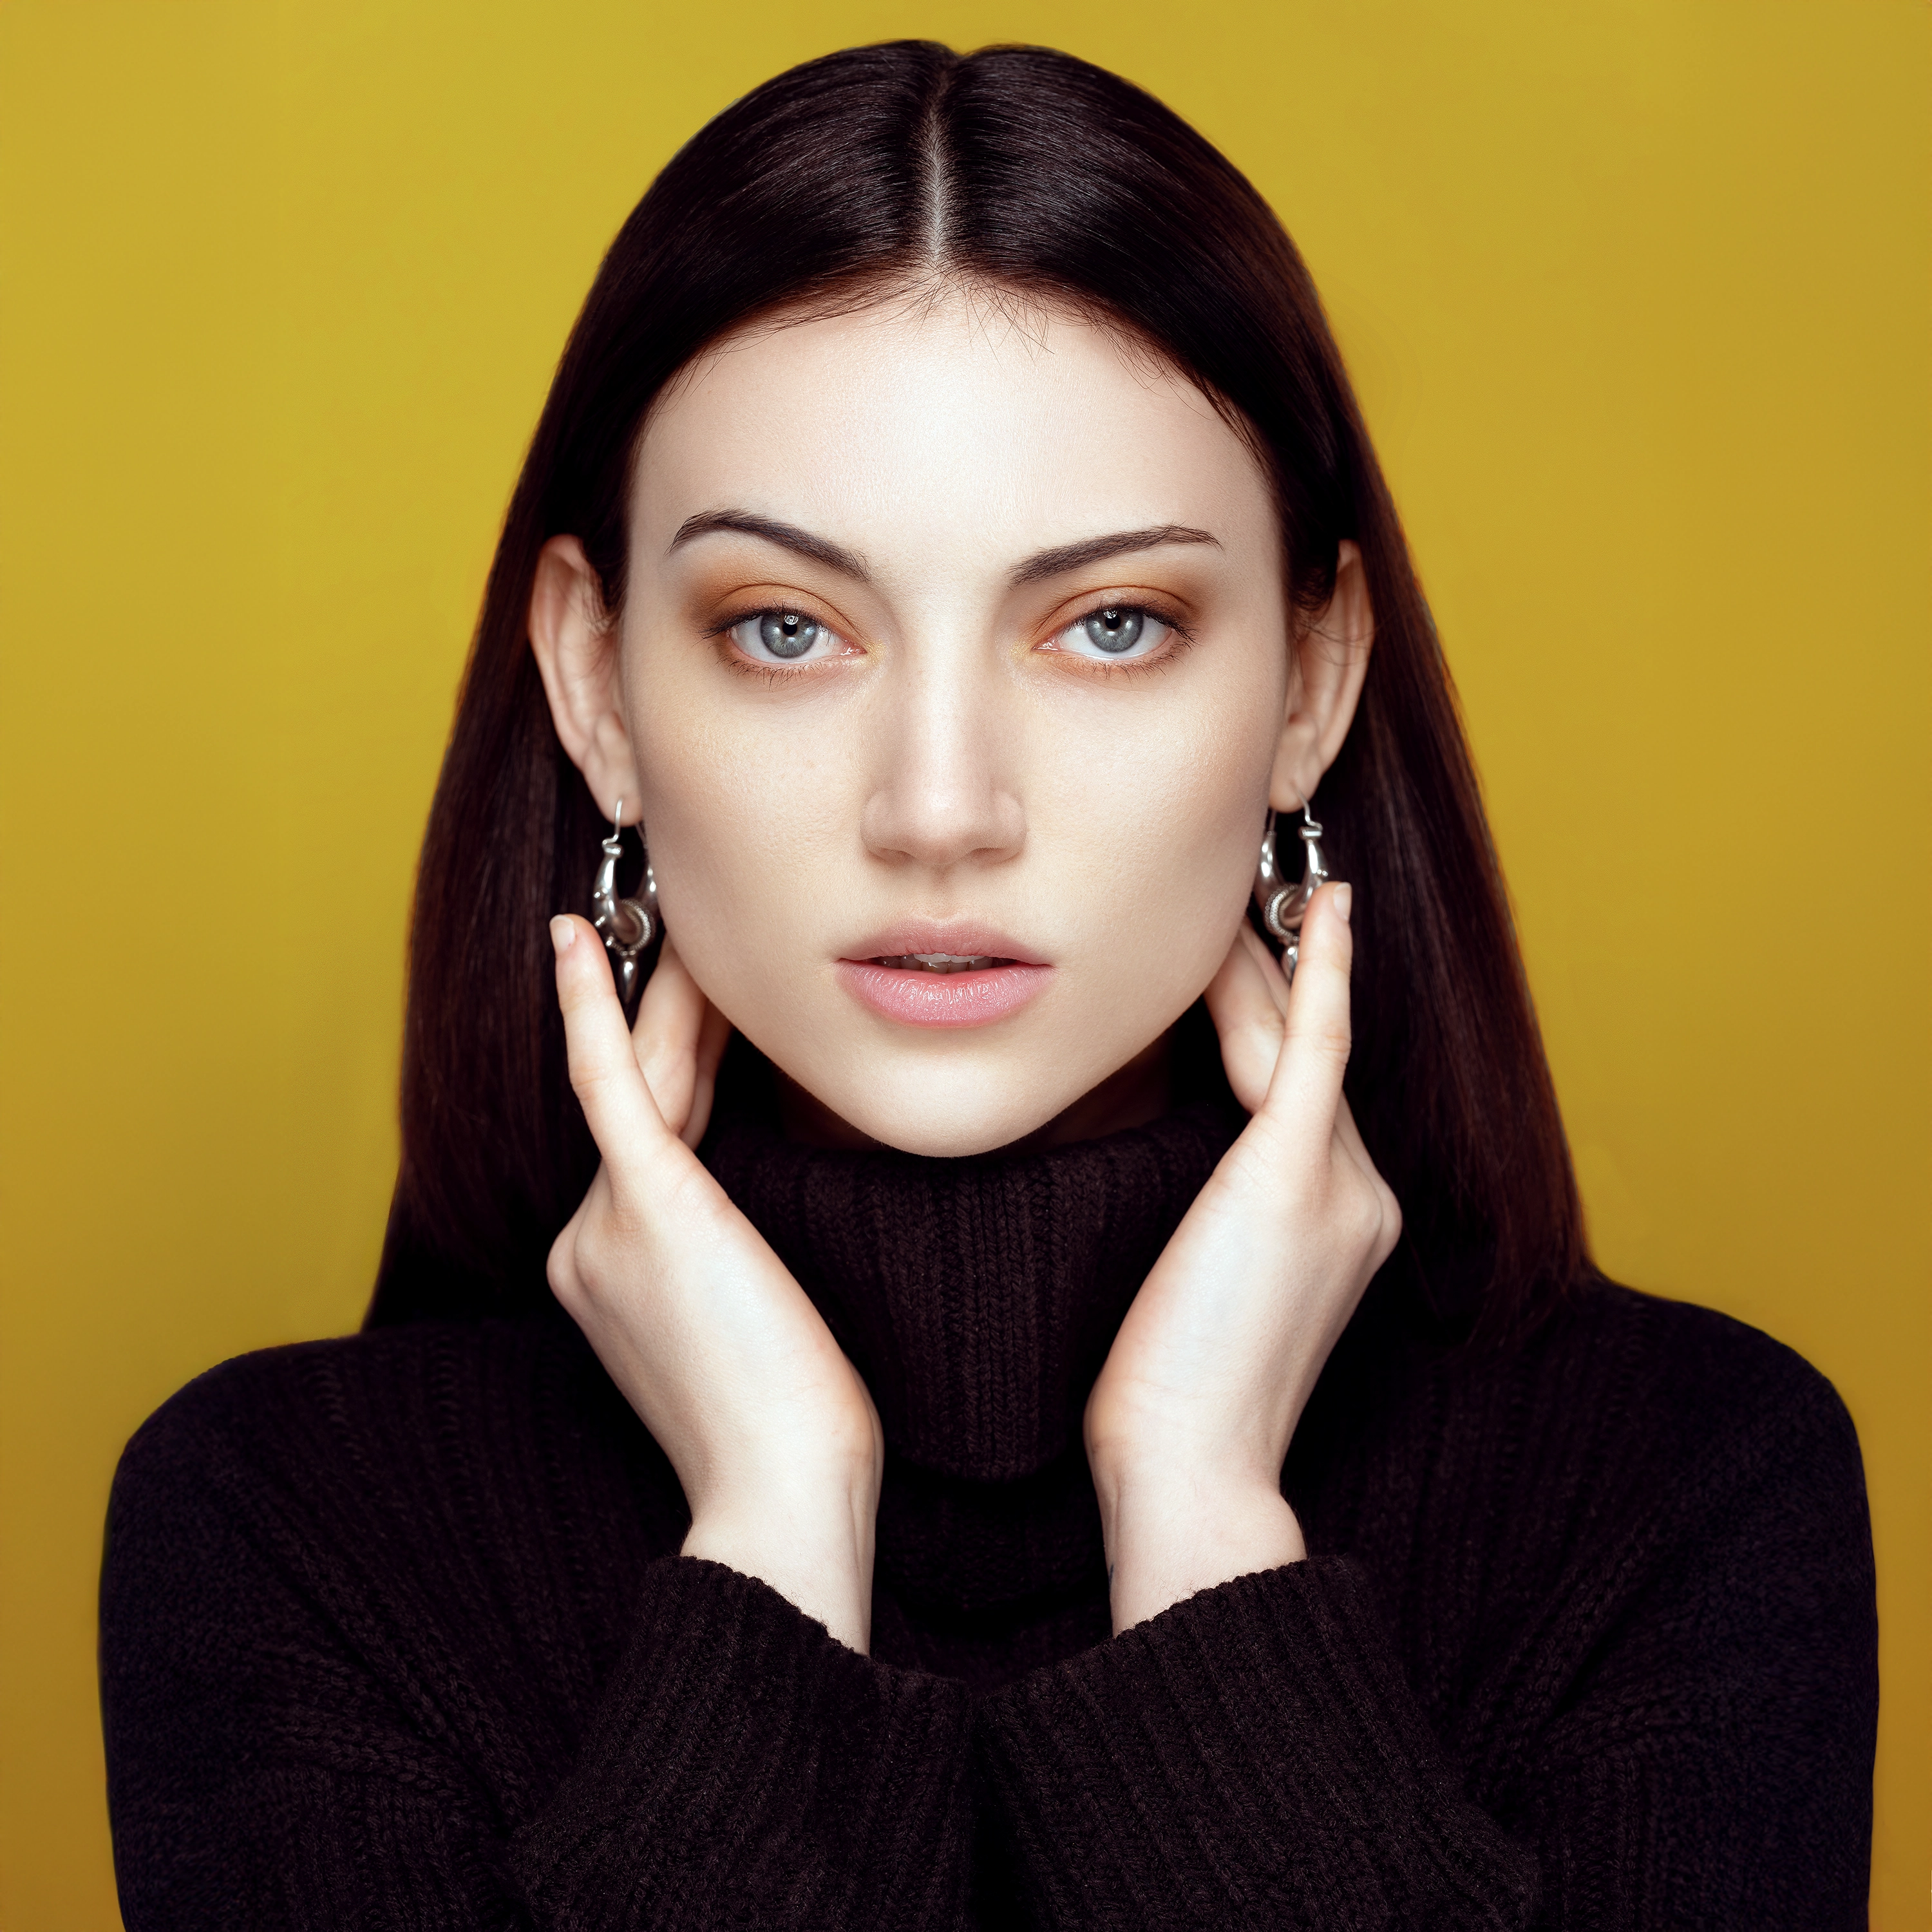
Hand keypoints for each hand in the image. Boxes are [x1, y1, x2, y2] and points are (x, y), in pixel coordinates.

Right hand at [546, 917, 883, 1650]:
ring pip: (641, 1078)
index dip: (683, 1057)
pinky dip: (590, 1010)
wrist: (781, 1492)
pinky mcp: (642, 1208)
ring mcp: (603, 1225)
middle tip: (690, 925)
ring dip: (666, 995)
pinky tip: (575, 943)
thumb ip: (733, 1257)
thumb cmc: (795, 1426)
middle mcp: (588, 1241)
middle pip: (644, 1095)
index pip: (656, 1136)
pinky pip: (610, 1085)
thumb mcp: (757, 1322)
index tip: (710, 1004)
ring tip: (683, 915)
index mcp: (612, 1268)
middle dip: (669, 1009)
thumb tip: (762, 1221)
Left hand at [1084, 884, 1400, 1632]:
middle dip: (1267, 970)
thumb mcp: (1205, 1280)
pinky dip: (1322, 974)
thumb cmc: (1172, 1387)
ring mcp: (1343, 1185)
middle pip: (1304, 1050)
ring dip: (1261, 963)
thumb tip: (1181, 1157)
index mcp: (1343, 1218)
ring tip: (1237, 889)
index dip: (1273, 1008)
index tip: (1240, 956)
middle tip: (1238, 889)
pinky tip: (1322, 910)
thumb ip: (1218, 1208)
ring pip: (1296, 1040)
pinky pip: (1315, 1049)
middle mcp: (1363, 1193)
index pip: (1303, 1084)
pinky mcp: (1296, 1179)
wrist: (1189, 1465)